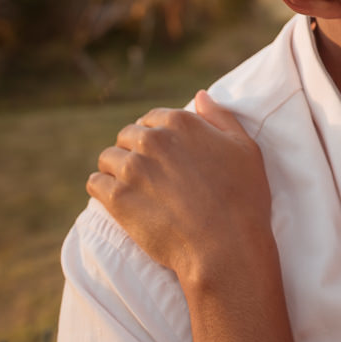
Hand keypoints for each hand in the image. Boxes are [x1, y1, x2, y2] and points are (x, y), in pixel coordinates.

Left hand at [88, 91, 275, 289]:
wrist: (226, 246)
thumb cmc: (243, 198)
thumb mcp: (246, 149)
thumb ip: (221, 118)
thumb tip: (200, 95)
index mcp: (182, 123)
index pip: (152, 118)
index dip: (157, 135)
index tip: (164, 155)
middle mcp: (153, 139)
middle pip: (127, 135)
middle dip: (134, 151)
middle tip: (150, 175)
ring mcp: (132, 168)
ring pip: (107, 158)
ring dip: (116, 170)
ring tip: (134, 188)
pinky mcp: (116, 197)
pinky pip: (94, 183)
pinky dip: (102, 189)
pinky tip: (118, 199)